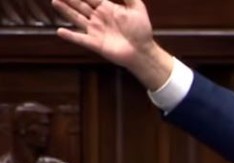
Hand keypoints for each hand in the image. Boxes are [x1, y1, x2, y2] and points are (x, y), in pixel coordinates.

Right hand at [52, 0, 172, 89]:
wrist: (143, 51)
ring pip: (76, 18)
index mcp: (107, 8)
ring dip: (65, 10)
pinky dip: (70, 36)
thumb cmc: (142, 31)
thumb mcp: (137, 8)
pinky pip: (80, 39)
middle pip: (80, 5)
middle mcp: (98, 18)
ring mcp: (95, 30)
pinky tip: (60, 31)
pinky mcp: (95, 43)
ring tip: (55, 2)